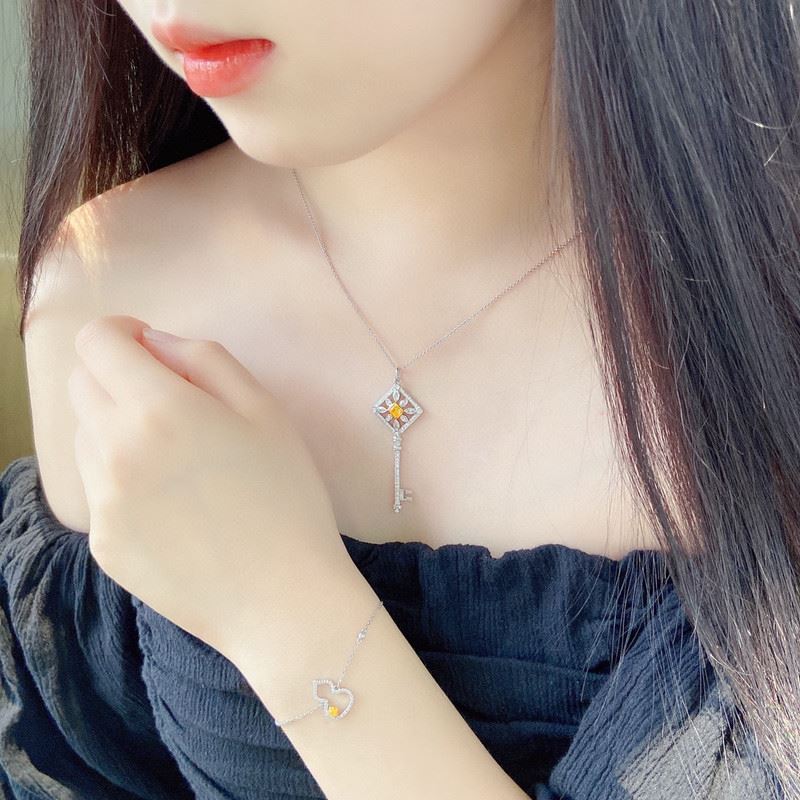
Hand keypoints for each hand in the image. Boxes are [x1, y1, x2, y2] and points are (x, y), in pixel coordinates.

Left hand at [68, 315, 352, 658]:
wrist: (282, 598)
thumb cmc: (289, 497)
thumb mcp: (266, 410)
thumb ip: (205, 359)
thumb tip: (154, 343)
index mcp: (158, 409)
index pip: (96, 342)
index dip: (121, 333)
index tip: (151, 349)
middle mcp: (114, 450)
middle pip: (82, 385)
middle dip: (118, 377)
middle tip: (172, 403)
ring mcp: (102, 502)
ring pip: (86, 437)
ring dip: (118, 428)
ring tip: (176, 460)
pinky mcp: (103, 544)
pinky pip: (99, 489)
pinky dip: (124, 479)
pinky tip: (174, 506)